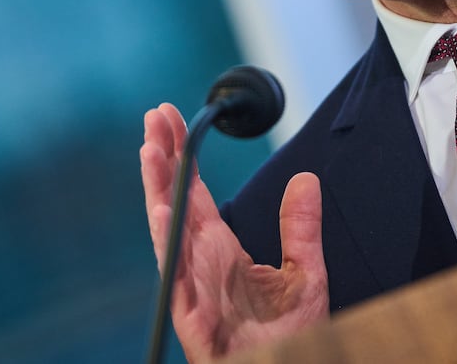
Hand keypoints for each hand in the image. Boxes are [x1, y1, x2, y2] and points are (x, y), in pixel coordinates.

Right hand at [141, 104, 328, 360]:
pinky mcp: (193, 318)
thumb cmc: (291, 341)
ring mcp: (193, 289)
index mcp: (220, 252)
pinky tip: (161, 209)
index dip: (182, 157)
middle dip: (163, 159)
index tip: (171, 118)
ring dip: (157, 190)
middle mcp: (200, 264)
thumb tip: (307, 179)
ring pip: (167, 231)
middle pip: (175, 201)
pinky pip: (175, 276)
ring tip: (150, 150)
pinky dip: (166, 242)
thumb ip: (302, 228)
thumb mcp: (306, 276)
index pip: (194, 193)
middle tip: (156, 115)